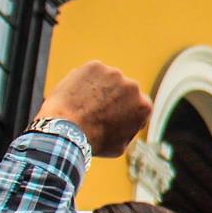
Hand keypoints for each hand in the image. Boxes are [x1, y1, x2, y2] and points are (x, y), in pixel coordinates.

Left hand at [36, 61, 150, 156]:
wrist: (67, 129)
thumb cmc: (93, 142)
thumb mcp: (119, 146)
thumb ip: (128, 131)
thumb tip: (127, 127)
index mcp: (143, 106)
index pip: (139, 105)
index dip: (125, 112)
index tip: (112, 117)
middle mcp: (133, 86)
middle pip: (124, 90)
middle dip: (114, 98)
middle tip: (96, 110)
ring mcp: (114, 74)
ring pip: (107, 80)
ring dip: (99, 88)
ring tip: (83, 104)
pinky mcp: (94, 66)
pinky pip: (91, 73)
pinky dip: (84, 81)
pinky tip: (76, 95)